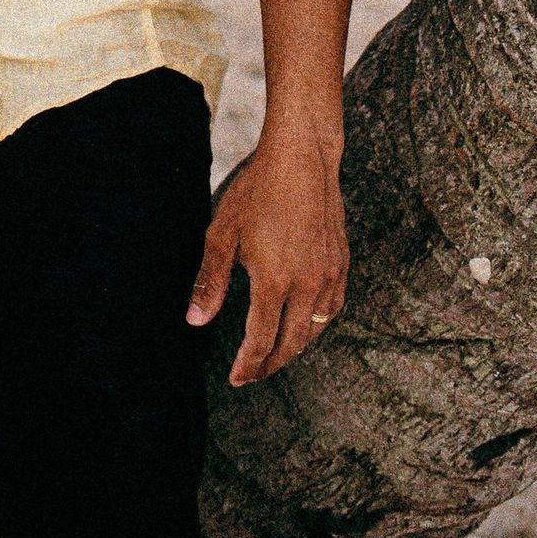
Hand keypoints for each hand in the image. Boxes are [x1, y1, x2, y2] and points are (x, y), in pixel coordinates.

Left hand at [186, 126, 347, 385]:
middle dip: (270, 364)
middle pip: (291, 344)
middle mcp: (307, 285)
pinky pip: (332, 309)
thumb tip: (194, 322)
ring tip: (276, 353)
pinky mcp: (341, 264)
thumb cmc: (257, 192)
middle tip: (253, 374)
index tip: (236, 379)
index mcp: (274, 281)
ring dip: (294, 348)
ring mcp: (328, 275)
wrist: (302, 158)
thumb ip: (209, 281)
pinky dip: (317, 325)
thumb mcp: (223, 233)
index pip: (261, 340)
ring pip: (315, 330)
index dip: (248, 365)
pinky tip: (305, 323)